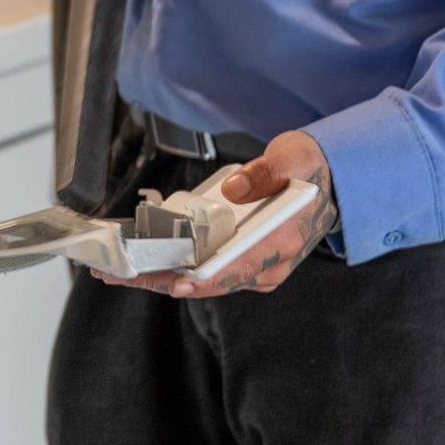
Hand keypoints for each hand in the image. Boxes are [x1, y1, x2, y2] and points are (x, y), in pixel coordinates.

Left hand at [96, 131, 334, 299]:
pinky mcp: (240, 261)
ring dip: (159, 276)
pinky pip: (202, 270)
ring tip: (117, 272)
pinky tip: (142, 262)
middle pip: (208, 281)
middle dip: (161, 280)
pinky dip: (171, 267)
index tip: (176, 284)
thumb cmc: (308, 170)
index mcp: (281, 244)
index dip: (205, 280)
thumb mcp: (291, 159)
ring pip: (200, 279)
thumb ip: (263, 173)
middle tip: (116, 275)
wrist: (327, 179)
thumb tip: (233, 189)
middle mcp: (267, 264)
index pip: (239, 269)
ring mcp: (253, 267)